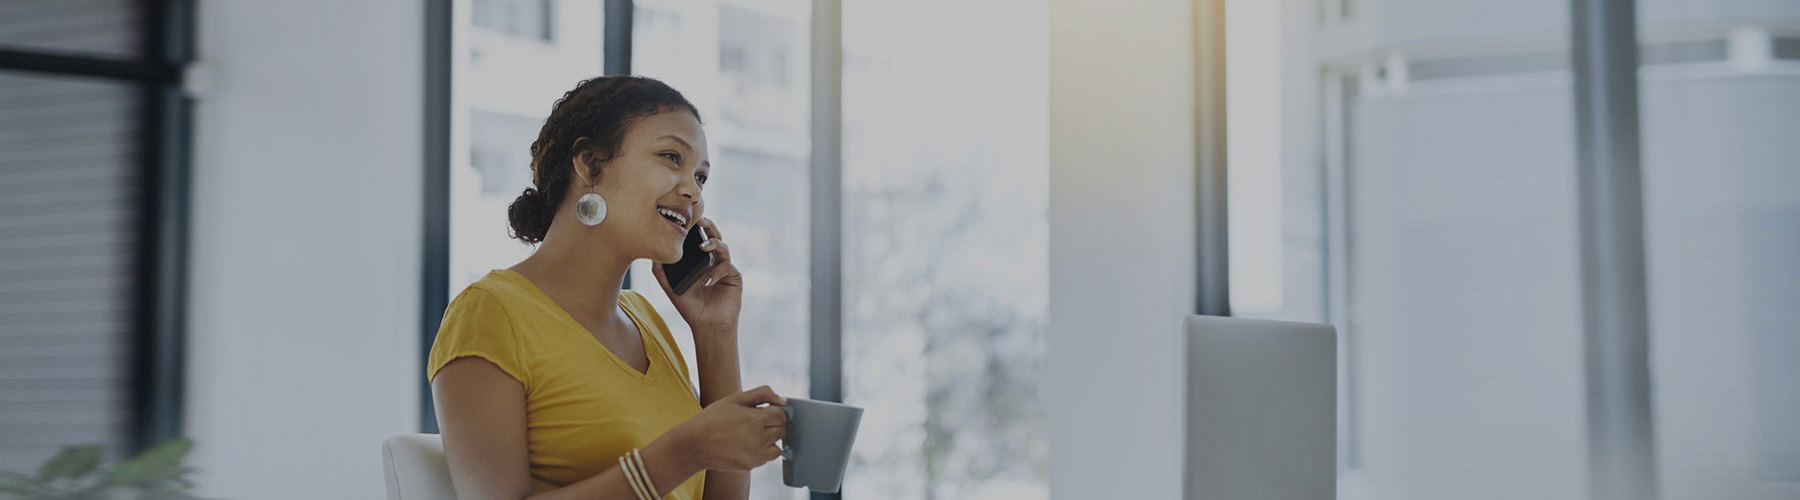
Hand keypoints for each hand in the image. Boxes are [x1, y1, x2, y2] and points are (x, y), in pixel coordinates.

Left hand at [652, 217, 742, 334]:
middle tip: (700, 220)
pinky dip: (717, 271)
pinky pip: (727, 267)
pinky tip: (707, 282)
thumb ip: (661, 272)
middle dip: (709, 226)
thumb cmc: (690, 306)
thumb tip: (651, 254)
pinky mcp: (734, 277)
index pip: (699, 238)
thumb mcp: (671, 288)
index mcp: (700, 260)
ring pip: (723, 247)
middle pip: (714, 236)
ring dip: (713, 243)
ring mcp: (724, 268)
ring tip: (703, 246)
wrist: (706, 325)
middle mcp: (714, 260)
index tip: (686, 219)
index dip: (695, 228)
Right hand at [665, 385, 788, 471]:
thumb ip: (762, 394)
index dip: (774, 412)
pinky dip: (762, 452)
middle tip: (754, 423)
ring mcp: (755, 454)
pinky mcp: (750, 465)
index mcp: (755, 419)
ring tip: (751, 435)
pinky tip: (746, 446)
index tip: (763, 412)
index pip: (782, 415)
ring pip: (777, 447)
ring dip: (769, 440)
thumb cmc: (713, 418)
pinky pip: (767, 458)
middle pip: (781, 431)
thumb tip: (783, 401)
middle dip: (772, 425)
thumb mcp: (735, 398)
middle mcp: (758, 438)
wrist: (694, 445)